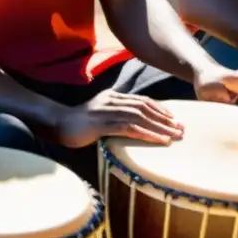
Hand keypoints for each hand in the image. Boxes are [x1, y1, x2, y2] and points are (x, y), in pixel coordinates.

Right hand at [54, 90, 184, 148]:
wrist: (55, 123)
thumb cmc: (77, 123)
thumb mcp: (99, 114)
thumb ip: (114, 115)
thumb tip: (132, 124)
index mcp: (114, 96)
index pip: (143, 100)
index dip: (160, 109)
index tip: (174, 119)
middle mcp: (113, 100)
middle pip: (146, 108)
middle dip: (165, 119)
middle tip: (181, 129)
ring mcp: (108, 111)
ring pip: (141, 118)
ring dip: (160, 127)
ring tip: (175, 136)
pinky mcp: (102, 124)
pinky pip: (130, 129)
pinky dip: (147, 134)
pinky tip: (159, 141)